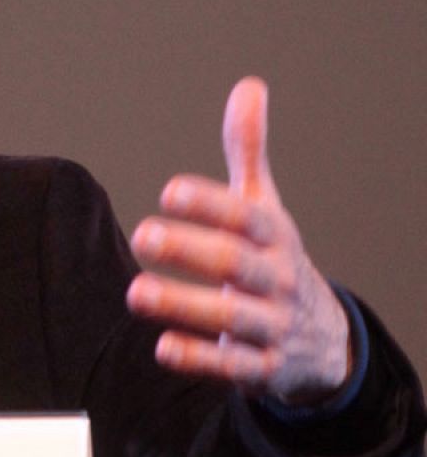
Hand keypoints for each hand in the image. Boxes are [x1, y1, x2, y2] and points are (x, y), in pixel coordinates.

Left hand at [125, 76, 350, 404]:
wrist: (322, 339)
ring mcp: (272, 326)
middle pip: (238, 265)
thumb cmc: (276, 258)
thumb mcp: (266, 207)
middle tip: (142, 235)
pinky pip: (233, 368)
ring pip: (232, 319)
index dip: (211, 204)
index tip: (169, 190)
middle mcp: (277, 280)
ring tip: (135, 292)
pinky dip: (200, 359)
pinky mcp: (261, 369)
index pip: (247, 218)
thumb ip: (249, 152)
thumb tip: (248, 87)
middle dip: (191, 251)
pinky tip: (161, 348)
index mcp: (276, 237)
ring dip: (183, 306)